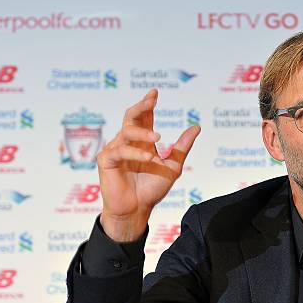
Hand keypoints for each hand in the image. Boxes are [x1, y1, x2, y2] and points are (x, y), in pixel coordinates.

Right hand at [97, 89, 200, 241]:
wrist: (138, 209)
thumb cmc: (152, 189)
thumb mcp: (173, 166)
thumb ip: (181, 147)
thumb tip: (196, 126)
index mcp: (142, 141)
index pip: (144, 117)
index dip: (148, 104)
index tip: (155, 92)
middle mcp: (128, 142)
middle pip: (130, 117)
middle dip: (140, 106)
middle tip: (151, 99)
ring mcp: (115, 150)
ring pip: (126, 132)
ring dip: (142, 133)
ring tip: (157, 138)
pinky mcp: (106, 161)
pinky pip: (119, 151)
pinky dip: (134, 152)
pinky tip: (148, 157)